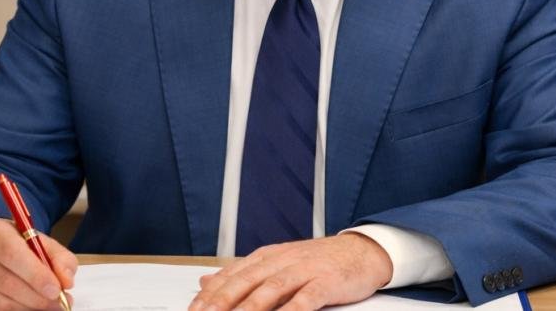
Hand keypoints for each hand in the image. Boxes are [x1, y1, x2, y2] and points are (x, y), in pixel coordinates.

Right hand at [0, 218, 77, 310]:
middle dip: (39, 298)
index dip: (36, 275)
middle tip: (59, 302)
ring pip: (2, 303)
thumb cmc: (9, 242)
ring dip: (30, 308)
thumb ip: (57, 256)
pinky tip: (31, 308)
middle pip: (8, 283)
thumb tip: (67, 280)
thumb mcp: (34, 239)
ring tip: (50, 306)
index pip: (13, 254)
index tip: (57, 288)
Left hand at [190, 233, 392, 310]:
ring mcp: (304, 270)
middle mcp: (282, 261)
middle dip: (221, 301)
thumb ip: (242, 273)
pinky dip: (292, 310)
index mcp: (266, 257)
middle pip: (245, 282)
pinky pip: (306, 298)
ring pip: (271, 289)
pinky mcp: (325, 282)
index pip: (231, 275)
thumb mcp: (276, 262)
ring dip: (250, 307)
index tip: (194, 310)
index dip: (210, 294)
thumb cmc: (318, 261)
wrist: (361, 251)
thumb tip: (206, 280)